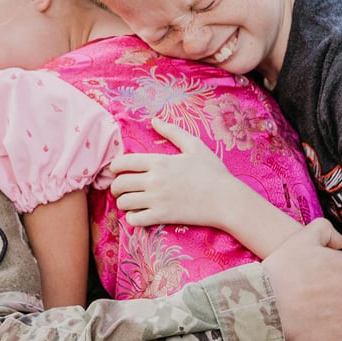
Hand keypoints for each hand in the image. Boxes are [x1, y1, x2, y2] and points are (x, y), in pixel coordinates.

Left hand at [107, 120, 244, 229]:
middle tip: (121, 189)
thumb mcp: (195, 146)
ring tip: (130, 202)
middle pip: (120, 184)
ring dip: (123, 203)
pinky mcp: (162, 216)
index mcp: (159, 161)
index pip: (124, 163)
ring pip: (124, 203)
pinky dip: (132, 218)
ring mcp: (157, 199)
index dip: (115, 167)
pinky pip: (135, 220)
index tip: (117, 171)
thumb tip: (154, 120)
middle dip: (116, 187)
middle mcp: (154, 180)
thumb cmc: (213, 172)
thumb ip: (173, 132)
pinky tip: (139, 215)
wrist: (226, 200)